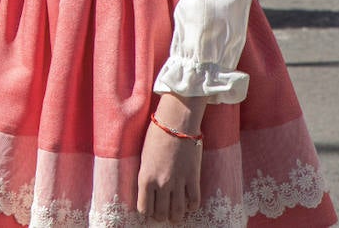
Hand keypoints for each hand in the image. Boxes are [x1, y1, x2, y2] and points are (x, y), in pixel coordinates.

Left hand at [137, 95, 205, 222]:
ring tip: (176, 214)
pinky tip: (189, 204)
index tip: (150, 210)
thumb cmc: (157, 135)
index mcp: (145, 178)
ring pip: (178, 212)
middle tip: (163, 214)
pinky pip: (194, 201)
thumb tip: (149, 189)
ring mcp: (178, 182)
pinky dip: (192, 206)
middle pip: (161, 213)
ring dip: (176, 215)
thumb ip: (146, 175)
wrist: (176, 122)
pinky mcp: (193, 178)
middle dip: (161, 216)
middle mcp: (161, 183)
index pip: (144, 207)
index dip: (147, 211)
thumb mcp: (144, 157)